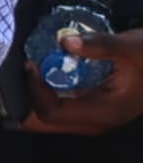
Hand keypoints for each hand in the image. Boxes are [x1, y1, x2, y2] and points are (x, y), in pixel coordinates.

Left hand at [22, 30, 142, 134]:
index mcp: (104, 111)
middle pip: (48, 120)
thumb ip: (100, 46)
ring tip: (40, 65)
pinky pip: (64, 106)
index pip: (53, 113)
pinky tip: (53, 68)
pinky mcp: (96, 107)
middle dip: (33, 95)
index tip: (33, 65)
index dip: (36, 91)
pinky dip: (53, 90)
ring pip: (55, 114)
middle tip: (31, 66)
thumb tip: (65, 42)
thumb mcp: (131, 47)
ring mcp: (96, 115)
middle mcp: (98, 120)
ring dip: (42, 92)